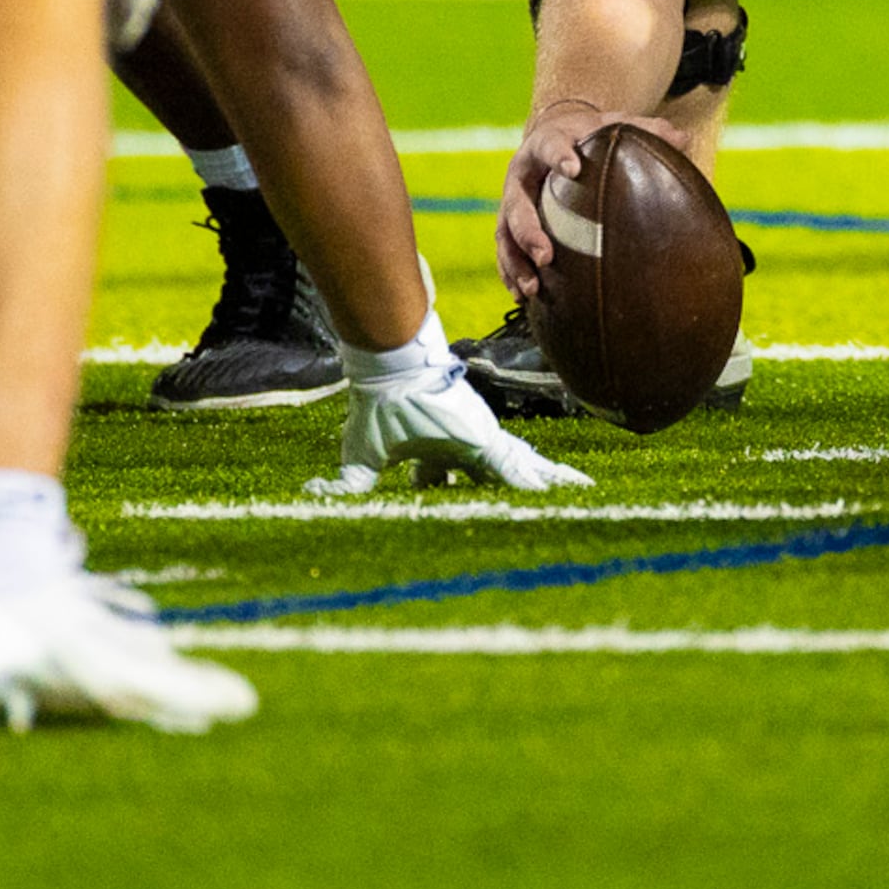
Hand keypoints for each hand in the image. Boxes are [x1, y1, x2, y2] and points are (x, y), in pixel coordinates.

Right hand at [304, 334, 592, 496]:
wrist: (392, 374)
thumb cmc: (377, 410)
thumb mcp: (362, 461)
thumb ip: (347, 486)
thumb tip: (312, 500)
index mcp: (437, 453)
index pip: (456, 481)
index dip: (466, 497)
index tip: (476, 514)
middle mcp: (466, 447)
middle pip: (499, 477)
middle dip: (517, 493)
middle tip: (542, 511)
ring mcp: (482, 443)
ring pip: (522, 469)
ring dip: (545, 483)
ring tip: (577, 494)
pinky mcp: (491, 442)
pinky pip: (524, 470)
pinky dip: (546, 481)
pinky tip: (573, 491)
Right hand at [497, 106, 682, 295]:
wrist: (552, 139)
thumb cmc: (586, 136)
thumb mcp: (610, 125)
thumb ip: (643, 128)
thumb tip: (682, 139)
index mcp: (545, 143)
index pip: (550, 147)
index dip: (559, 156)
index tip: (573, 168)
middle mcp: (521, 174)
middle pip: (517, 203)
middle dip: (529, 231)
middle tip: (546, 255)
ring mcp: (512, 202)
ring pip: (505, 234)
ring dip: (517, 262)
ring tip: (533, 288)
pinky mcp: (509, 225)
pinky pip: (505, 252)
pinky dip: (512, 274)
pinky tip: (525, 297)